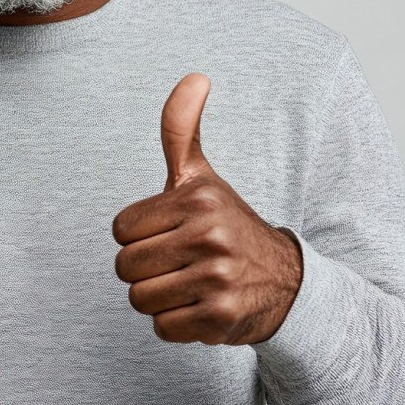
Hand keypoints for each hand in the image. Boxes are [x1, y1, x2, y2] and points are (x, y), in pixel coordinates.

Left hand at [112, 73, 301, 344]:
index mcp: (196, 200)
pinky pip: (162, 328)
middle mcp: (209, 236)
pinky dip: (175, 322)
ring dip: (158, 296)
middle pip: (125, 266)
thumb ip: (181, 129)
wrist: (284, 280)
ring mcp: (217, 279)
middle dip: (144, 268)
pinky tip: (200, 305)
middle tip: (176, 260)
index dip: (137, 234)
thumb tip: (195, 76)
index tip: (165, 232)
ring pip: (140, 299)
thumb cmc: (225, 221)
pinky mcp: (221, 319)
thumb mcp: (201, 175)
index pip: (120, 229)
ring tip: (188, 282)